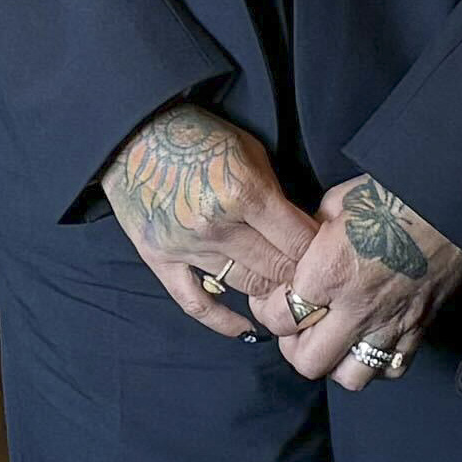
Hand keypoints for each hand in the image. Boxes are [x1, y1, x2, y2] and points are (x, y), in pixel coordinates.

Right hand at [98, 100, 306, 332]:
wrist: (132, 131)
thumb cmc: (196, 133)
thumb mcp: (249, 151)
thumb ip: (276, 194)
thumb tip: (303, 231)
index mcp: (244, 192)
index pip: (299, 242)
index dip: (320, 251)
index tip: (329, 255)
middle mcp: (217, 226)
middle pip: (278, 269)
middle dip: (302, 275)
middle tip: (316, 277)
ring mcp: (186, 248)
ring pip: (247, 287)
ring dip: (272, 293)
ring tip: (289, 293)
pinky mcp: (160, 260)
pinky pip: (196, 304)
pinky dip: (224, 322)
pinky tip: (247, 329)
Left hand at [274, 175, 461, 388]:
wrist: (450, 201)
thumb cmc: (394, 194)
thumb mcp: (338, 202)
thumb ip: (312, 233)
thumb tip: (302, 248)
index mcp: (328, 273)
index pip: (279, 319)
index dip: (268, 311)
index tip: (272, 299)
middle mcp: (356, 309)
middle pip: (307, 361)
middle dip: (294, 346)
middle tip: (297, 326)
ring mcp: (391, 324)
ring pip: (350, 377)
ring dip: (335, 362)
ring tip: (333, 339)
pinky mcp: (420, 327)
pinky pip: (392, 368)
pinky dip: (376, 363)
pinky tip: (370, 340)